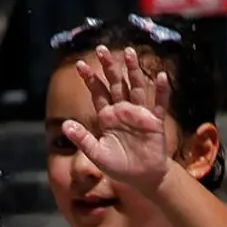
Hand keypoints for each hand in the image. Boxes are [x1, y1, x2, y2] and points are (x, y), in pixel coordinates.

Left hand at [62, 46, 172, 193]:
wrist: (141, 177)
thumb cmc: (119, 165)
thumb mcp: (96, 154)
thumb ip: (82, 139)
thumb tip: (65, 126)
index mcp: (107, 116)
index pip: (98, 92)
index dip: (90, 79)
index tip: (80, 64)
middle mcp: (123, 110)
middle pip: (116, 83)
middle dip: (109, 66)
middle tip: (102, 48)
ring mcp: (139, 114)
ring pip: (136, 87)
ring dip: (133, 70)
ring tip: (129, 52)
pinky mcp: (154, 121)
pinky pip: (158, 104)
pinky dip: (161, 91)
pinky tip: (161, 77)